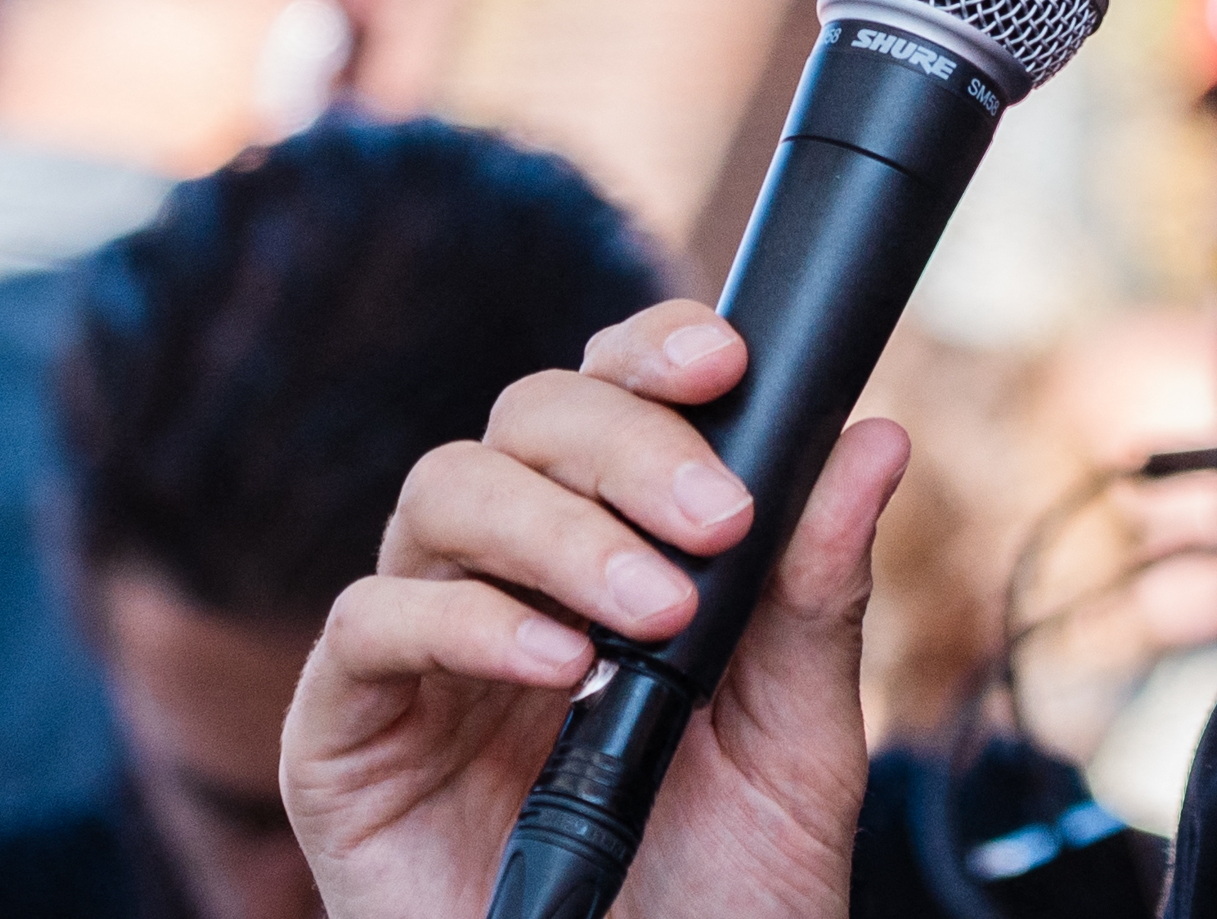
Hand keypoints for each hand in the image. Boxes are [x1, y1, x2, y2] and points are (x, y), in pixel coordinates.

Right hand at [283, 300, 907, 918]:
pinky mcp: (341, 741)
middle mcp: (506, 583)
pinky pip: (368, 626)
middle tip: (718, 523)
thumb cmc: (723, 893)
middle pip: (523, 420)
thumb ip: (818, 591)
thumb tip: (875, 435)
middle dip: (627, 443)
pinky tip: (558, 665)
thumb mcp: (795, 736)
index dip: (649, 352)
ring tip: (654, 615)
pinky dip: (466, 623)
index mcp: (610, 555)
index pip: (604, 398)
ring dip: (561, 531)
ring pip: (443, 493)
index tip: (727, 359)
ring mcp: (418, 658)